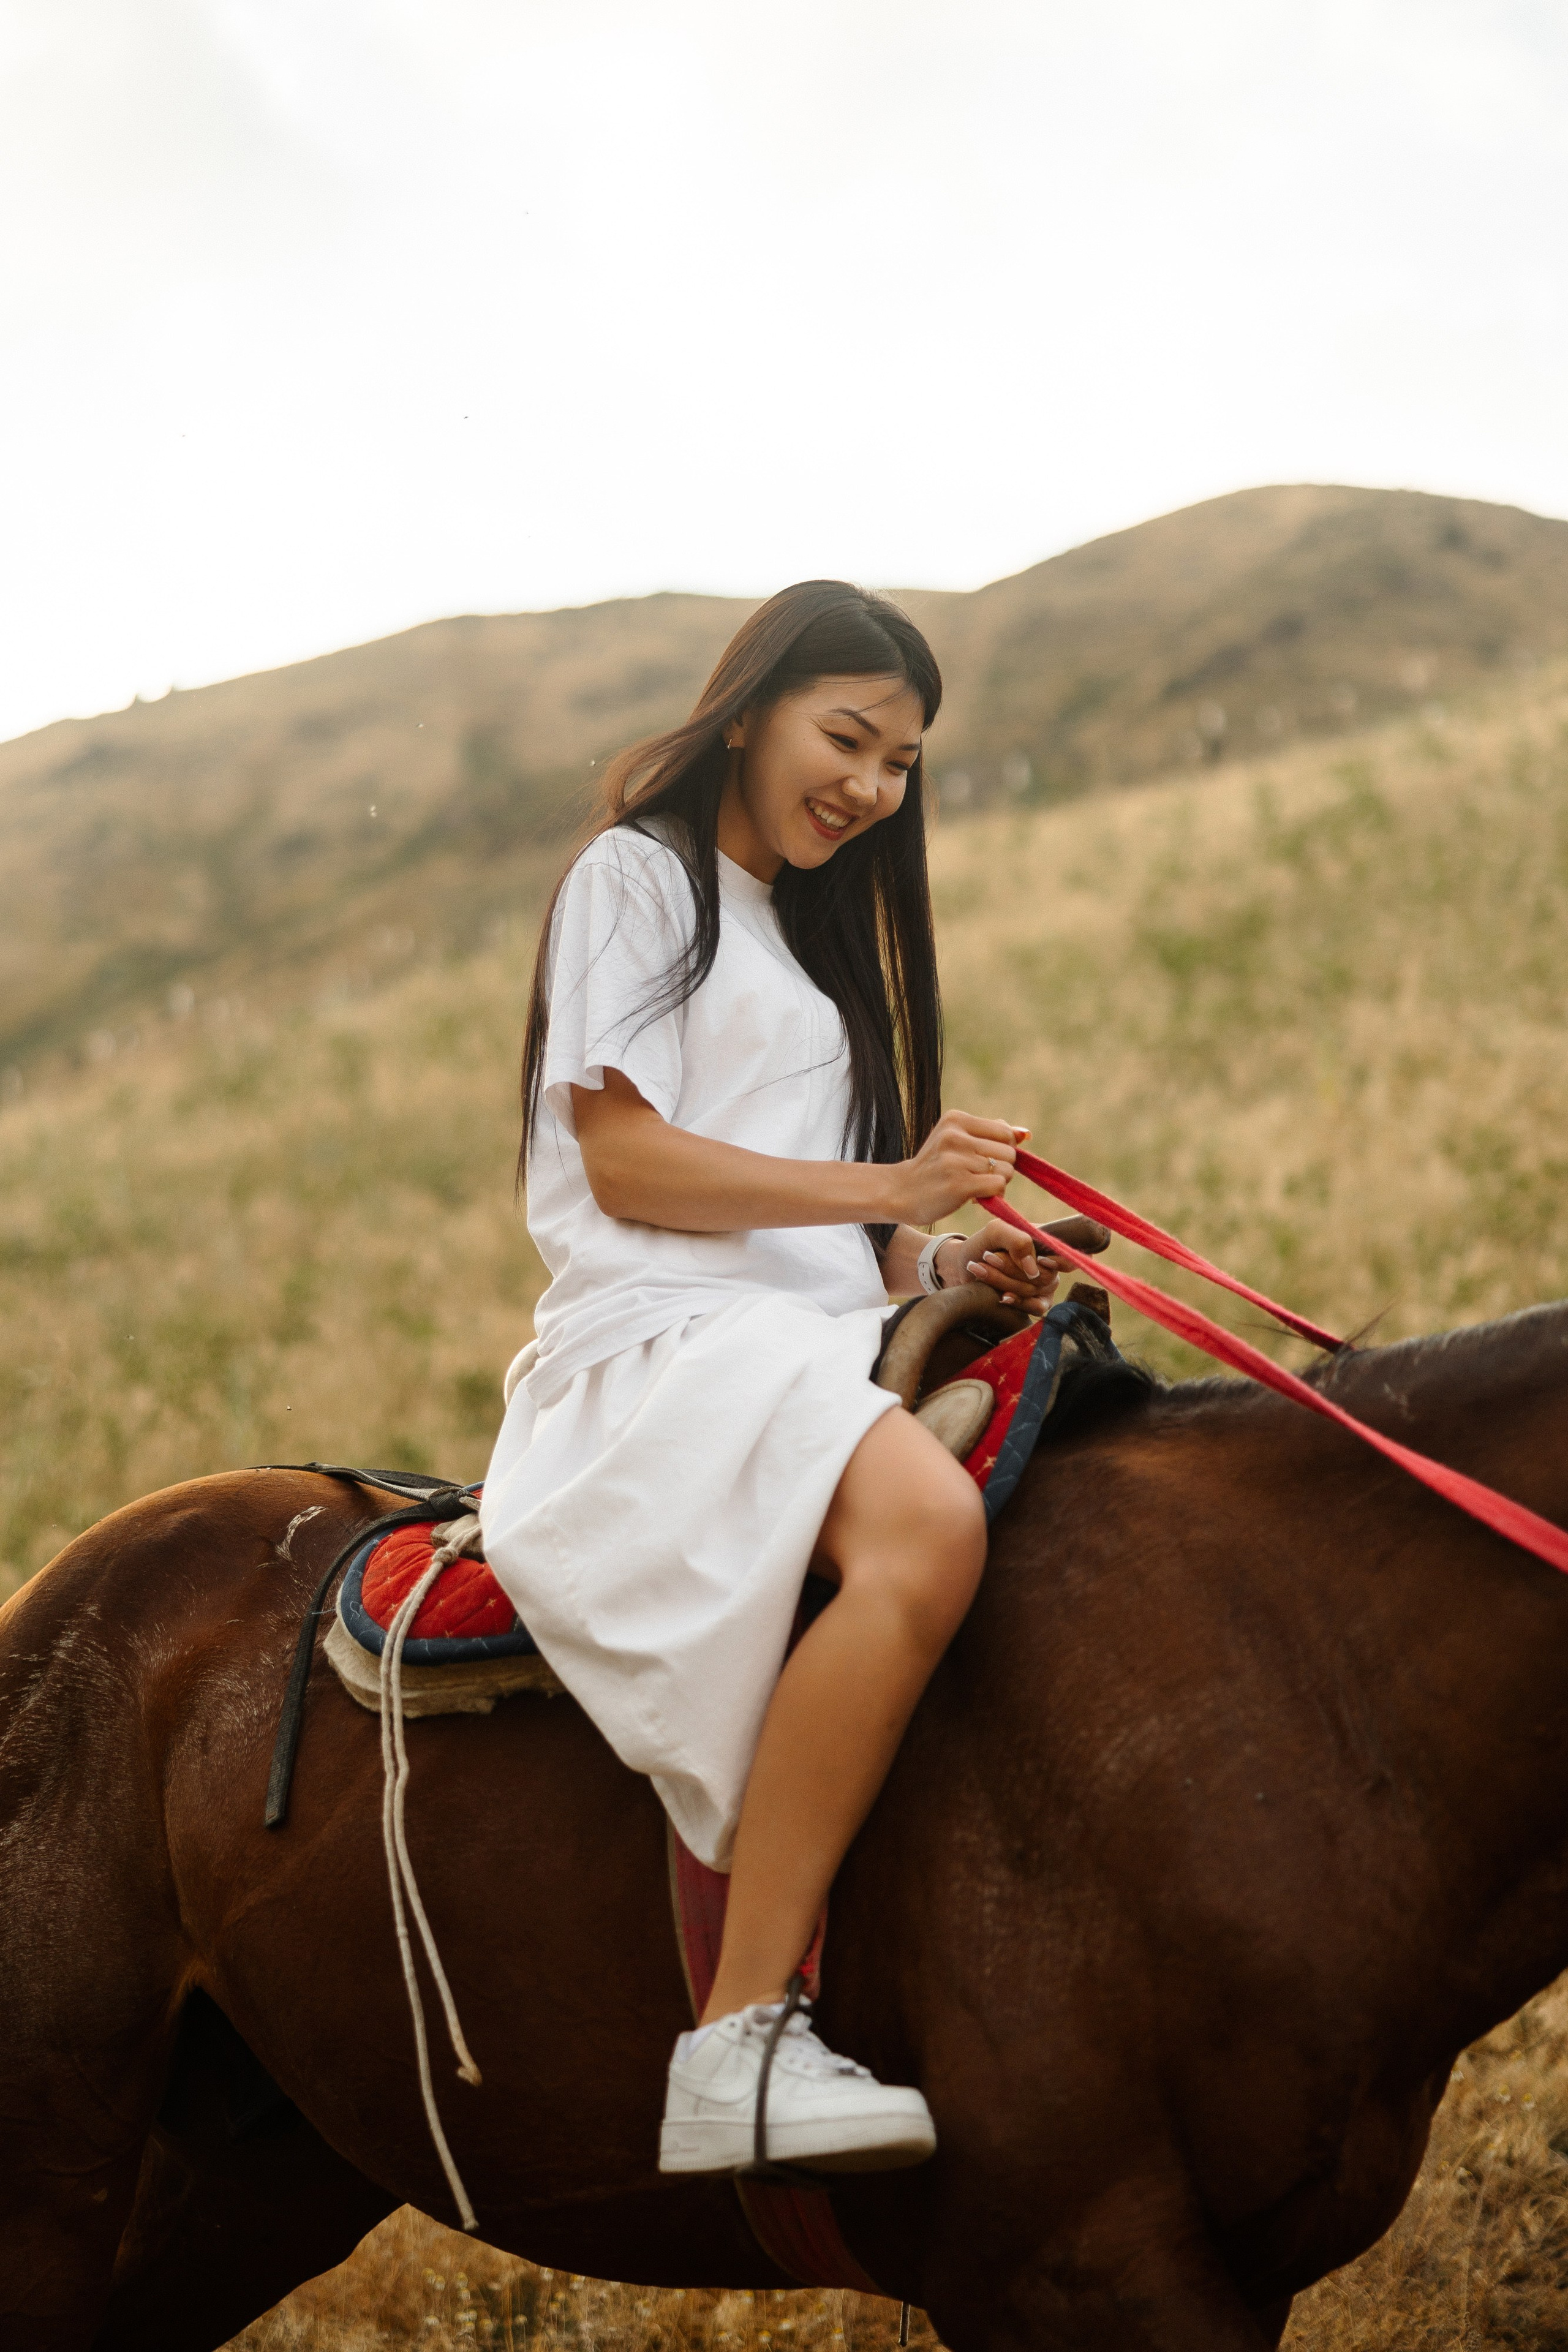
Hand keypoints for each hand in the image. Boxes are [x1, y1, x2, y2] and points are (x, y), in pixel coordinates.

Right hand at [888, 1111, 1027, 1225]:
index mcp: (956, 1119)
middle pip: (1009, 1152)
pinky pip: (998, 1186)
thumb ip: (991, 1134)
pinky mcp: (959, 1184)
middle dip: (1001, 1167)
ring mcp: (956, 1160)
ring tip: (974, 1184)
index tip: (984, 1160)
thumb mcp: (957, 1140)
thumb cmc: (935, 1167)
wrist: (901, 1192)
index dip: (1003, 1150)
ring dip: (997, 1183)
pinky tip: (974, 1196)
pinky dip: (993, 1194)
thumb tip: (1026, 1134)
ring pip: (1006, 1171)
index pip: (1005, 1132)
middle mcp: (955, 1136)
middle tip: (978, 1175)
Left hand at [934, 1217, 1064, 1312]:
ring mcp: (1044, 1285)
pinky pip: (1037, 1307)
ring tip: (980, 1268)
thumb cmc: (982, 1245)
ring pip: (1034, 1288)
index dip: (1060, 1261)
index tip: (1041, 1260)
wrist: (964, 1266)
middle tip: (987, 1256)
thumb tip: (1035, 1269)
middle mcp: (1050, 1264)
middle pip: (1045, 1274)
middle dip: (1011, 1267)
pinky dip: (1019, 1302)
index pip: (1068, 1254)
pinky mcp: (1035, 1302)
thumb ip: (1018, 1240)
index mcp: (1047, 1242)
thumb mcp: (996, 1231)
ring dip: (1003, 1280)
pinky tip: (1003, 1297)